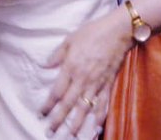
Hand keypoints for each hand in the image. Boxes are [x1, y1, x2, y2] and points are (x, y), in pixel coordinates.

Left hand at [42, 9, 131, 134]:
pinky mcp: (108, 83)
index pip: (57, 92)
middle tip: (51, 131)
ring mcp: (96, 83)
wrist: (117, 31)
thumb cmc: (92, 32)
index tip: (42, 114)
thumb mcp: (70, 39)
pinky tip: (95, 125)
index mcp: (71, 67)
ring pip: (85, 107)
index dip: (48, 105)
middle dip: (59, 119)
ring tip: (71, 134)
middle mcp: (83, 78)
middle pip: (68, 104)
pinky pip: (103, 102)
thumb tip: (45, 65)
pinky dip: (99, 115)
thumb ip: (57, 54)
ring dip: (77, 122)